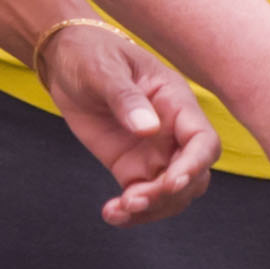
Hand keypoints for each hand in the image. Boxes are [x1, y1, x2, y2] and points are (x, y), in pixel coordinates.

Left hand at [29, 21, 220, 226]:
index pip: (203, 141)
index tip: (172, 182)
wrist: (66, 62)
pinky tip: (111, 214)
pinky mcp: (131, 167)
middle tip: (134, 200)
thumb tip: (148, 128)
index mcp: (176, 103)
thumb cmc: (91, 54)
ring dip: (152, 209)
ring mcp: (154, 152)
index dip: (195, 165)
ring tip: (119, 211)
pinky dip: (131, 212)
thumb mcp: (104, 69)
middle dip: (169, 195)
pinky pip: (141, 196)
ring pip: (171, 194)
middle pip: (193, 176)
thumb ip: (125, 98)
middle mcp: (172, 132)